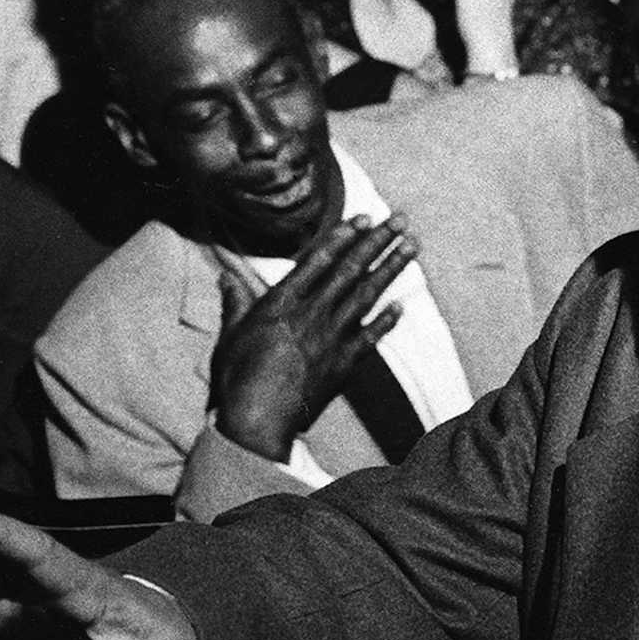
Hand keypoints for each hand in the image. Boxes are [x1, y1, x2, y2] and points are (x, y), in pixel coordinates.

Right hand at [207, 214, 415, 458]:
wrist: (258, 420)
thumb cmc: (237, 379)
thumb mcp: (230, 335)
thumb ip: (234, 303)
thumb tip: (226, 278)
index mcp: (282, 302)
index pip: (319, 260)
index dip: (344, 236)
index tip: (364, 219)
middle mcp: (311, 314)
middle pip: (350, 270)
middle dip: (377, 242)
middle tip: (400, 220)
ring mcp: (331, 338)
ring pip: (367, 295)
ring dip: (391, 268)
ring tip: (411, 247)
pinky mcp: (342, 365)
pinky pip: (370, 338)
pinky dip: (386, 321)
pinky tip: (401, 306)